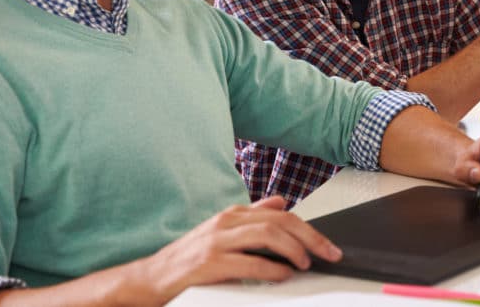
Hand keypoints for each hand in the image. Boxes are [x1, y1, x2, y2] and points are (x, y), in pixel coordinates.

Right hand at [138, 196, 341, 300]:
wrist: (151, 278)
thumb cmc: (189, 257)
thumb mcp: (223, 231)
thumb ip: (253, 216)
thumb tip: (281, 201)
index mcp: (233, 214)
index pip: (280, 214)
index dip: (308, 229)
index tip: (327, 245)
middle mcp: (227, 222)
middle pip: (279, 221)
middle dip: (310, 237)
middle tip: (328, 254)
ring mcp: (217, 240)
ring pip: (267, 235)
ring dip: (293, 250)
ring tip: (305, 264)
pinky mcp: (209, 262)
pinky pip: (249, 262)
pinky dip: (271, 269)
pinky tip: (282, 276)